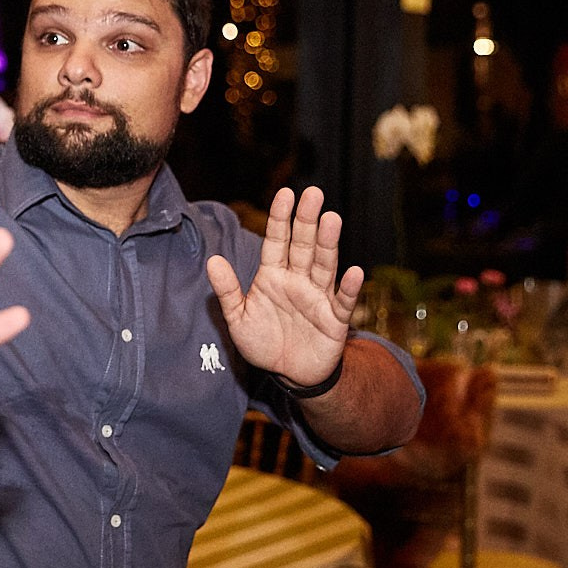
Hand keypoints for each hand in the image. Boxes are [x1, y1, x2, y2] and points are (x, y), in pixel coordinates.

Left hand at [206, 186, 361, 390]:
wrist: (288, 374)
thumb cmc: (263, 342)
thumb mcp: (238, 318)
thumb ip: (227, 291)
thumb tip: (212, 260)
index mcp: (274, 276)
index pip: (277, 242)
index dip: (280, 219)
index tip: (285, 193)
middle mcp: (298, 281)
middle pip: (304, 246)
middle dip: (307, 221)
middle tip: (313, 193)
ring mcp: (318, 298)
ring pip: (324, 266)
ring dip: (329, 244)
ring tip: (332, 219)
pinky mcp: (334, 320)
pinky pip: (343, 302)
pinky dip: (350, 288)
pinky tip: (355, 272)